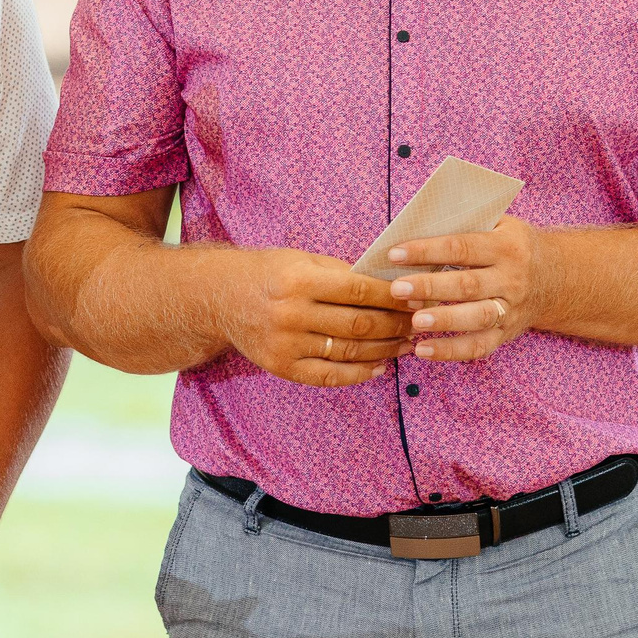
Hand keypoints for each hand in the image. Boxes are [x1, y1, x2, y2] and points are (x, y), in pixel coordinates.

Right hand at [216, 249, 411, 385]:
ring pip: (349, 352)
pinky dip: (359, 374)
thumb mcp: (301, 260)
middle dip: (396, 325)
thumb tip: (392, 289)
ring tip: (406, 345)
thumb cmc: (267, 274)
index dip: (393, 298)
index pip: (359, 291)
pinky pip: (330, 376)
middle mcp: (290, 313)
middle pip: (359, 325)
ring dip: (385, 350)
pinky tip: (378, 367)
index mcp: (298, 280)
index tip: (418, 298)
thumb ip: (342, 274)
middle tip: (418, 323)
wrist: (219, 298)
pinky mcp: (281, 367)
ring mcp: (285, 344)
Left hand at [386, 215, 547, 361]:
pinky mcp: (506, 333)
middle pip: (468, 285)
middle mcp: (511, 279)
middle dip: (430, 287)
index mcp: (505, 247)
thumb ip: (464, 224)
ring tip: (414, 322)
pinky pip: (479, 346)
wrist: (558, 278)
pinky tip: (422, 350)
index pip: (461, 248)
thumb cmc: (511, 246)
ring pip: (476, 317)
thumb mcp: (499, 225)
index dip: (427, 251)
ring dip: (444, 321)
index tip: (394, 254)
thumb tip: (413, 226)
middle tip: (397, 289)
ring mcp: (510, 309)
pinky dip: (451, 351)